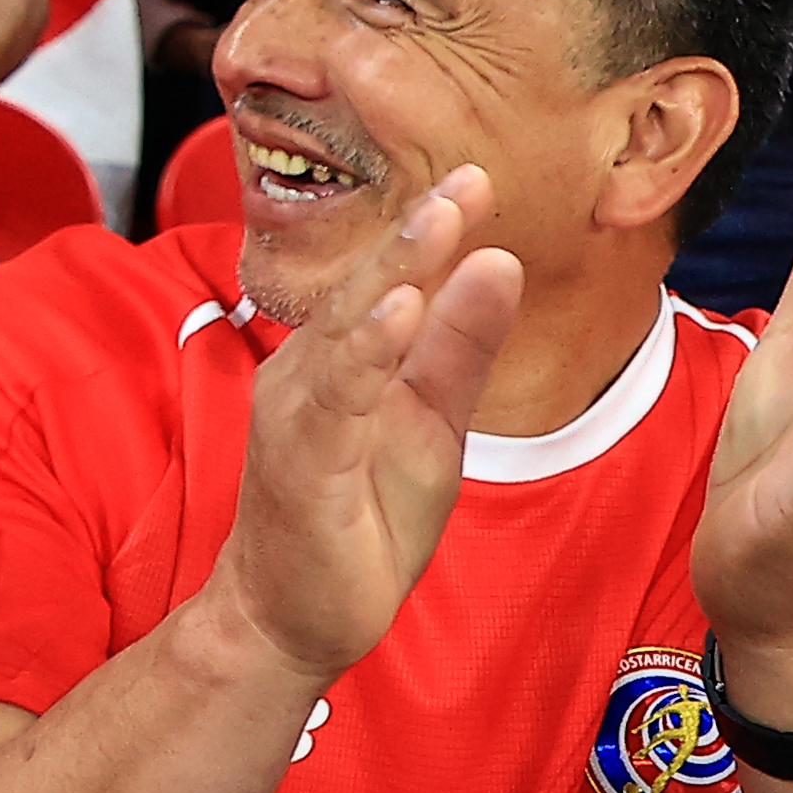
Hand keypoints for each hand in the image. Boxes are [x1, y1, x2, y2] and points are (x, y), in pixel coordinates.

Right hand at [204, 165, 521, 685]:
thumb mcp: (434, 428)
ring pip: (347, 328)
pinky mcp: (300, 459)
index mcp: (344, 359)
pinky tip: (399, 312)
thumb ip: (458, 348)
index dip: (434, 228)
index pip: (393, 280)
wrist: (294, 616)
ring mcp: (297, 411)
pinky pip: (336, 396)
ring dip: (393, 271)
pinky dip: (366, 349)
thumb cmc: (359, 521)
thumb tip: (498, 261)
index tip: (480, 175)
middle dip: (417, 230)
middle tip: (467, 177)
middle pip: (366, 287)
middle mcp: (307, 370)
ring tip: (438, 222)